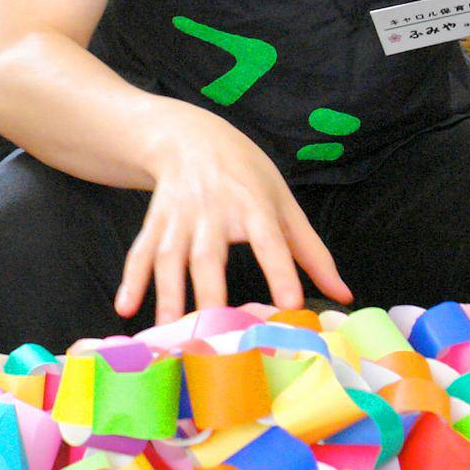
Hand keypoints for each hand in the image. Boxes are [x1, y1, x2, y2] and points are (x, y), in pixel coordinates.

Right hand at [115, 99, 351, 324]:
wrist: (191, 136)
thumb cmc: (247, 175)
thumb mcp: (284, 204)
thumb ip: (312, 252)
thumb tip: (343, 295)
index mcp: (254, 206)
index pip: (270, 241)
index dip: (280, 271)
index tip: (290, 303)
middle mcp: (214, 212)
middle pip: (211, 255)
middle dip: (211, 292)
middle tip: (216, 332)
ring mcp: (180, 217)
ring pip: (171, 257)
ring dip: (168, 294)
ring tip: (169, 330)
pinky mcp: (155, 222)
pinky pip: (141, 251)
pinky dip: (132, 278)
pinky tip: (126, 307)